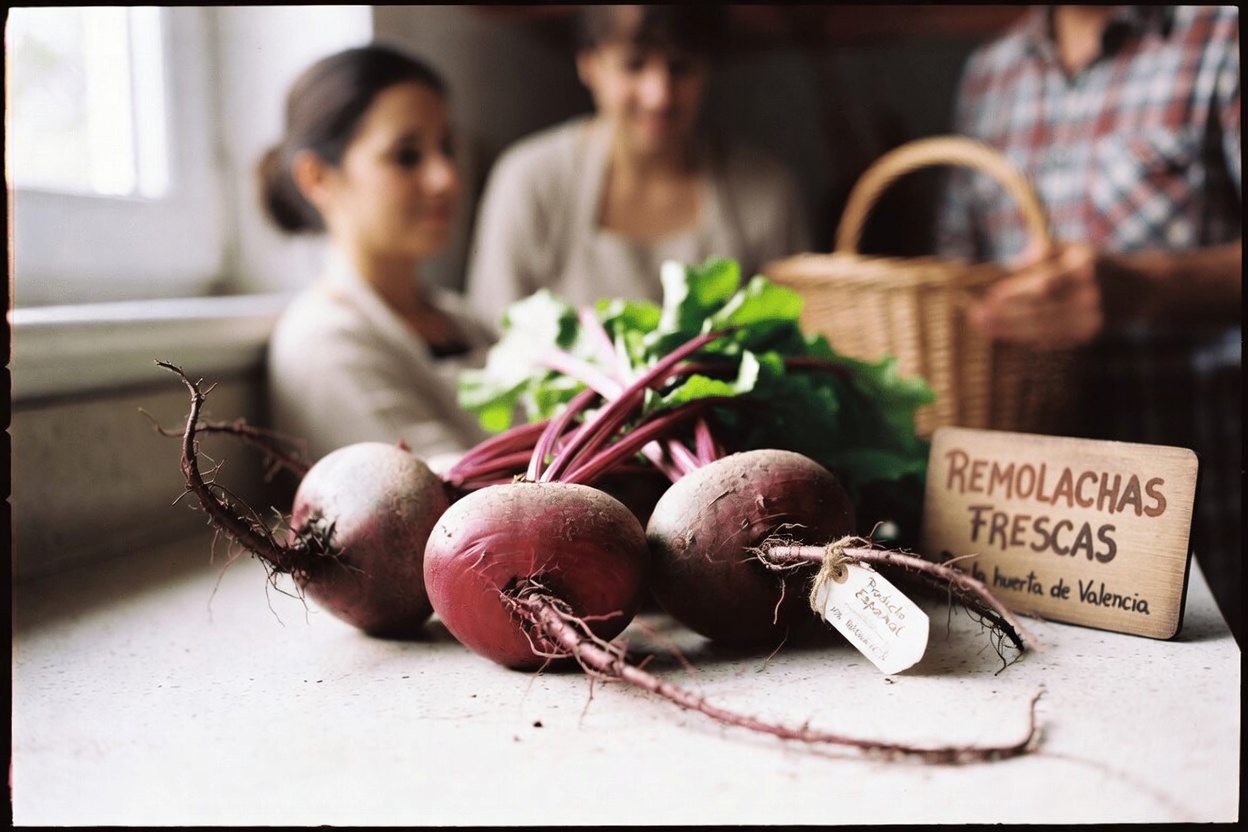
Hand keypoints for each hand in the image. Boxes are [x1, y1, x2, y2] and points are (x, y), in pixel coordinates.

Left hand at [968, 241, 1103, 349]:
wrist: (1139, 289)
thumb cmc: (1095, 264)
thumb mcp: (1075, 247)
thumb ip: (1044, 250)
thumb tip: (1012, 265)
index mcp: (1085, 270)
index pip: (1046, 283)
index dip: (1017, 292)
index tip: (991, 295)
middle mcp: (1090, 296)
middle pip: (1042, 310)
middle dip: (1006, 314)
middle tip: (977, 315)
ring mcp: (1092, 320)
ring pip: (1044, 329)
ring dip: (1011, 330)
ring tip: (985, 328)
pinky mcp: (1090, 336)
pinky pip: (1053, 339)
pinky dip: (1028, 338)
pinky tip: (1005, 335)